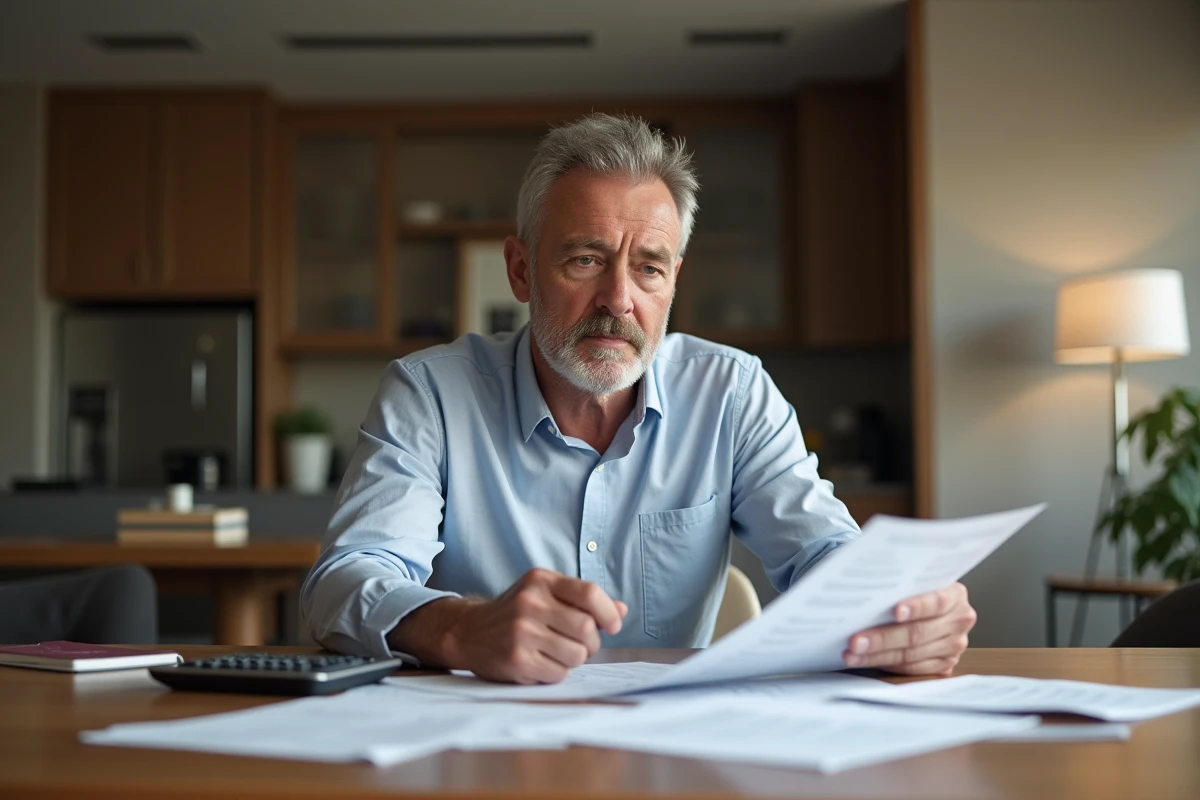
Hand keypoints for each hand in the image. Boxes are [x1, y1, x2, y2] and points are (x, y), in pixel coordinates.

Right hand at [444, 568, 627, 684]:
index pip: (590, 593)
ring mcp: (522, 632)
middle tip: (579, 643)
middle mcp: (530, 603)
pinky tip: (541, 662)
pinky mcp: (517, 660)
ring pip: (577, 654)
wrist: (469, 632)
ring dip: (574, 659)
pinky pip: (559, 674)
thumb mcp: (545, 594)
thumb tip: (621, 611)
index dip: (608, 612)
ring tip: (557, 652)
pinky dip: (557, 672)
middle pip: (588, 628)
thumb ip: (582, 600)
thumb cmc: (516, 613)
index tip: (612, 625)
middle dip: (591, 642)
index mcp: (541, 581)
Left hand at [842, 582, 975, 675]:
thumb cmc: (916, 590)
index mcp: (955, 596)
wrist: (933, 605)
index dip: (917, 607)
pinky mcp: (944, 665)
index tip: (896, 612)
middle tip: (856, 641)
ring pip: (912, 655)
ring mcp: (954, 646)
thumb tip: (864, 593)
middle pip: (919, 633)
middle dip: (883, 638)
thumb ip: (901, 586)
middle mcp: (959, 621)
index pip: (937, 602)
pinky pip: (912, 669)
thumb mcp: (916, 582)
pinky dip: (886, 665)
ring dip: (878, 656)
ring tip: (852, 654)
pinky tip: (866, 660)